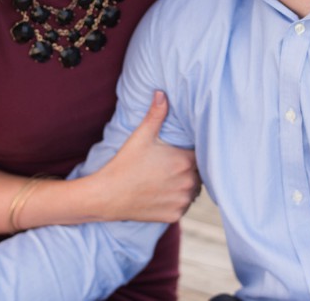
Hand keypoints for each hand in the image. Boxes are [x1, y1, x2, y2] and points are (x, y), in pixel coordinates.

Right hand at [92, 91, 199, 222]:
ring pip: (192, 190)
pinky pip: (183, 206)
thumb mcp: (141, 136)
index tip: (178, 151)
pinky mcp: (175, 215)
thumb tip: (162, 93)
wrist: (107, 196)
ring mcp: (182, 201)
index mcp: (185, 161)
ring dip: (185, 185)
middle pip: (198, 173)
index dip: (191, 152)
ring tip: (166, 179)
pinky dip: (176, 201)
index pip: (201, 154)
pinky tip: (162, 193)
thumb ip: (156, 114)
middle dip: (188, 168)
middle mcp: (189, 183)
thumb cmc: (125, 164)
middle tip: (169, 165)